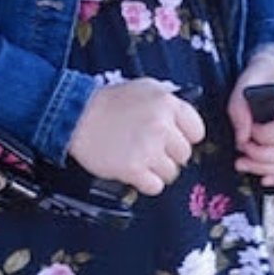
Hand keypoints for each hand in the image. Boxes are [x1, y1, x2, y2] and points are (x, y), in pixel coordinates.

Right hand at [68, 78, 205, 196]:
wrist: (77, 115)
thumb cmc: (110, 102)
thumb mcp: (144, 88)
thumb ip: (168, 102)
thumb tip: (186, 120)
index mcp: (167, 103)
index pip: (197, 131)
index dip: (184, 136)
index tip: (172, 138)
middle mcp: (161, 125)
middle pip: (184, 154)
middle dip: (169, 154)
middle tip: (149, 147)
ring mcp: (148, 149)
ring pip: (171, 173)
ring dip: (156, 169)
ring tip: (139, 157)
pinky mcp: (133, 169)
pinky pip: (155, 186)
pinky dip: (145, 182)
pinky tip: (133, 169)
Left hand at [229, 49, 273, 188]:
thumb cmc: (260, 77)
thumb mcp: (244, 83)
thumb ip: (239, 108)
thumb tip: (242, 139)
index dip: (264, 136)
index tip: (249, 130)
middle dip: (261, 156)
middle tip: (240, 149)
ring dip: (266, 169)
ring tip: (242, 164)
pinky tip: (265, 180)